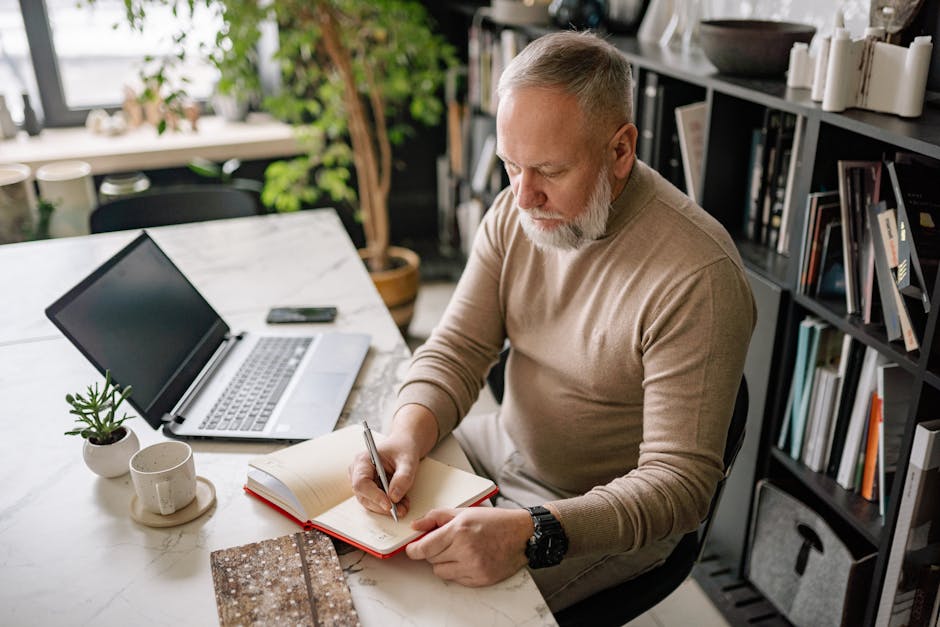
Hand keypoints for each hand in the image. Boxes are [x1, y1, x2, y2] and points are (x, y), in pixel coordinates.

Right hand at [348, 429, 420, 517]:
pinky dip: (389, 506)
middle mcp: (357, 472)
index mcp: (362, 460)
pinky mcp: (369, 490)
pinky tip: (402, 503)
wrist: (404, 447)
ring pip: (370, 503)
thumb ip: (403, 477)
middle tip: (402, 510)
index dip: (374, 496)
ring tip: (404, 507)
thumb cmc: (403, 449)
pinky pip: (376, 502)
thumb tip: (394, 497)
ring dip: (387, 508)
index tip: (390, 504)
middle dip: (383, 505)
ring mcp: (361, 482)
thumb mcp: (408, 460)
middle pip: (364, 496)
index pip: (361, 483)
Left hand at [405, 507, 532, 586]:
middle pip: (431, 559)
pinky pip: (456, 579)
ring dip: (444, 562)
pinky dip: (458, 571)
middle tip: (445, 543)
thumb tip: (415, 525)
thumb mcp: (464, 512)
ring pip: (441, 572)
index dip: (414, 549)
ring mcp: (473, 567)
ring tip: (458, 551)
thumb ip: (436, 517)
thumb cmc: (495, 521)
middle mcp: (465, 550)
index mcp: (459, 531)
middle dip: (433, 551)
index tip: (412, 549)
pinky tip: (469, 559)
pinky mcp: (480, 579)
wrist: (522, 535)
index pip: (424, 548)